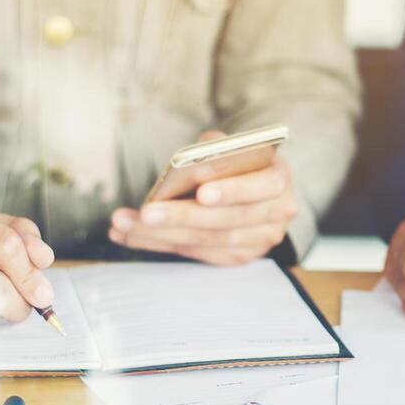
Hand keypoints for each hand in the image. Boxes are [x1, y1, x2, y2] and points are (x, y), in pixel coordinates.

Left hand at [108, 131, 298, 264]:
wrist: (252, 189)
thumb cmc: (236, 163)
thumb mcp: (229, 147)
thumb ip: (214, 149)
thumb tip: (187, 163)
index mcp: (279, 178)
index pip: (262, 187)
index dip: (232, 191)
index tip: (200, 192)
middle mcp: (277, 213)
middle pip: (227, 220)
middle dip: (182, 217)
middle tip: (146, 213)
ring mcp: (260, 240)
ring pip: (207, 240)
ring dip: (162, 234)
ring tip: (125, 224)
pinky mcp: (239, 256)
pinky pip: (199, 253)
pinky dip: (163, 244)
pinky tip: (133, 235)